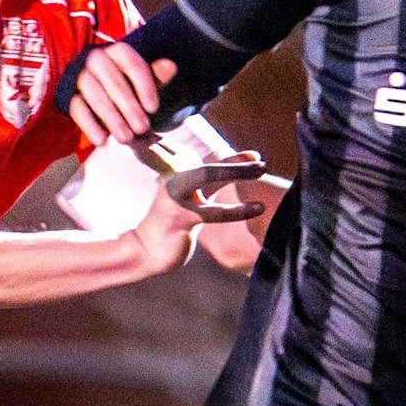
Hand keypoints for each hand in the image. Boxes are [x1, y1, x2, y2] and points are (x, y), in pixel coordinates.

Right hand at [67, 43, 175, 143]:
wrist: (107, 94)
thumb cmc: (131, 86)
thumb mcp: (146, 81)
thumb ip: (157, 76)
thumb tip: (170, 66)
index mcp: (118, 51)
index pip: (132, 63)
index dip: (144, 86)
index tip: (153, 109)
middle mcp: (96, 59)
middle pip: (113, 81)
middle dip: (129, 107)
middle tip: (142, 129)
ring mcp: (81, 76)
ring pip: (94, 94)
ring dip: (111, 118)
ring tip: (126, 138)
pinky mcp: (70, 95)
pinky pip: (77, 108)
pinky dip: (89, 125)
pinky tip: (101, 140)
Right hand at [130, 152, 264, 275]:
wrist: (144, 249)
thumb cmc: (169, 226)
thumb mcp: (185, 202)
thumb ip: (205, 189)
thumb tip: (229, 179)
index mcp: (178, 176)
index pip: (210, 164)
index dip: (234, 159)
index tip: (254, 156)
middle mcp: (177, 180)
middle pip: (211, 166)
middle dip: (236, 161)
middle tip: (260, 159)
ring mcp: (178, 196)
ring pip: (210, 176)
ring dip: (237, 170)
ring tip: (262, 168)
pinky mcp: (181, 216)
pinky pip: (212, 211)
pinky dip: (237, 209)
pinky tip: (257, 208)